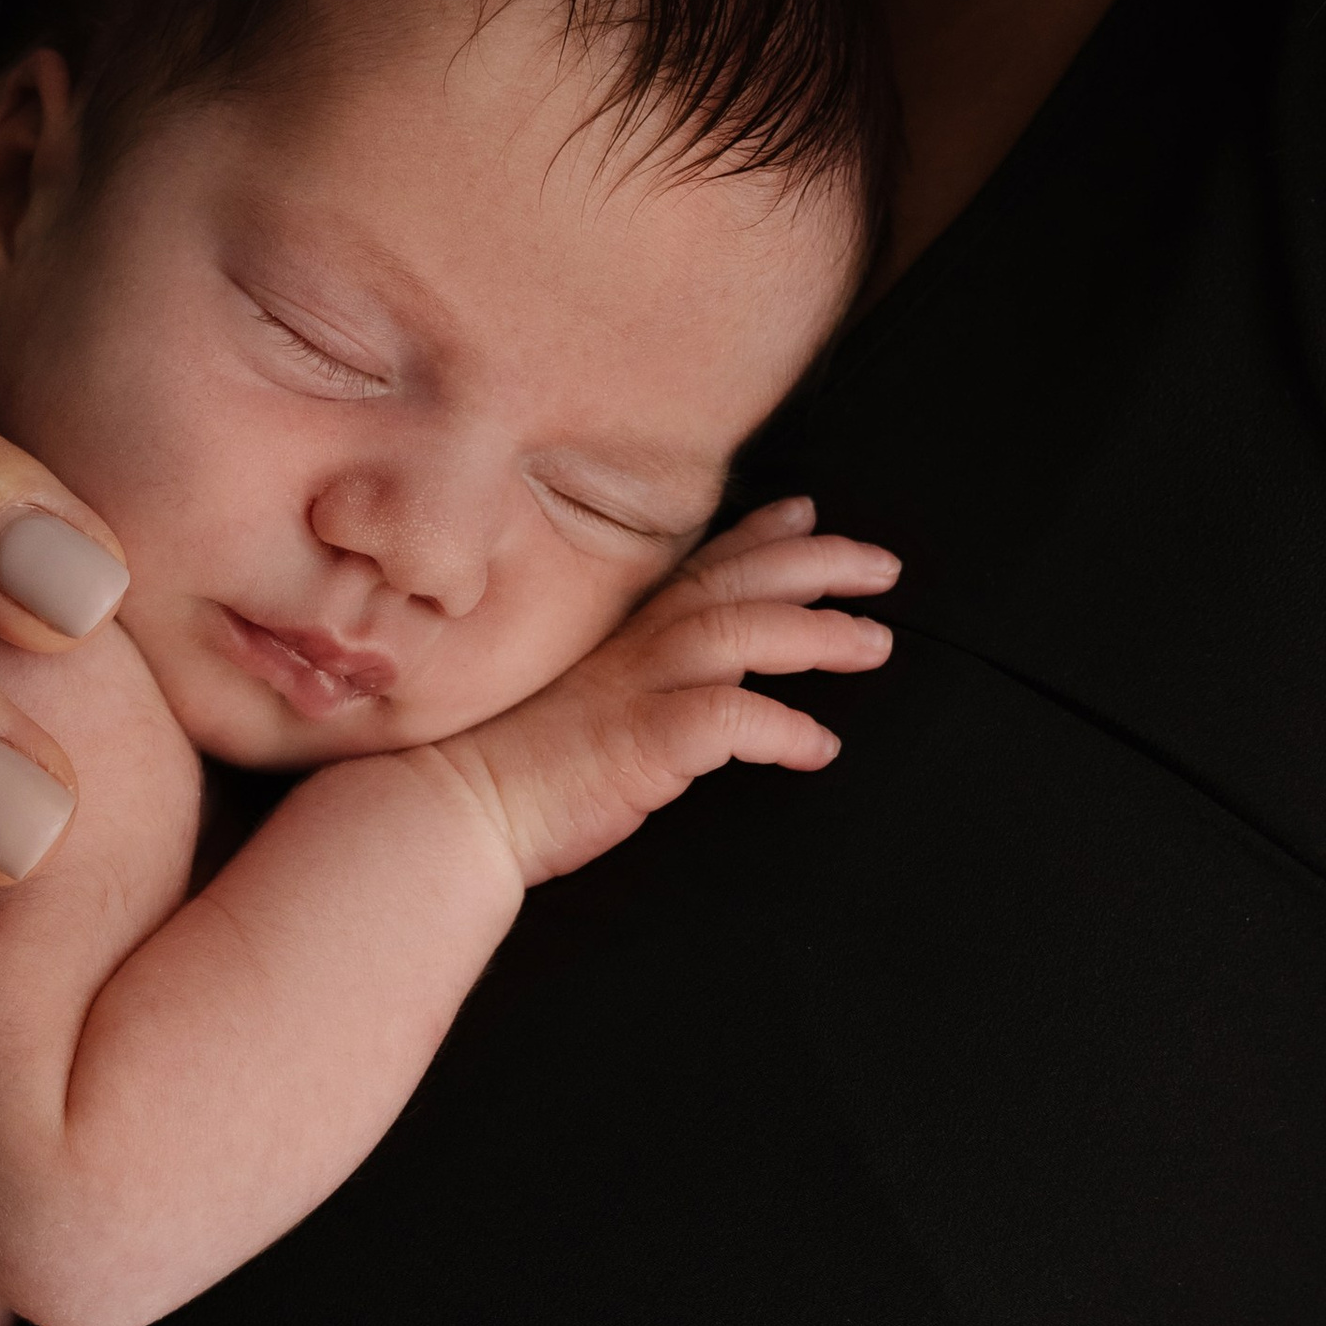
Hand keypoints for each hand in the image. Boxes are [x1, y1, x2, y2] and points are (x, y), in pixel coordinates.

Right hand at [445, 498, 900, 887]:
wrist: (445, 811)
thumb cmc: (492, 774)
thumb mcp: (556, 707)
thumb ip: (608, 687)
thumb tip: (645, 697)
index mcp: (611, 641)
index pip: (695, 569)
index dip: (756, 537)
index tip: (804, 515)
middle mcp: (628, 651)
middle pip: (736, 581)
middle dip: (817, 563)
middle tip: (880, 565)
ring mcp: (635, 690)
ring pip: (745, 632)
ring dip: (819, 633)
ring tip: (875, 642)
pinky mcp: (643, 741)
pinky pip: (734, 721)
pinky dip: (784, 729)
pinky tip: (817, 748)